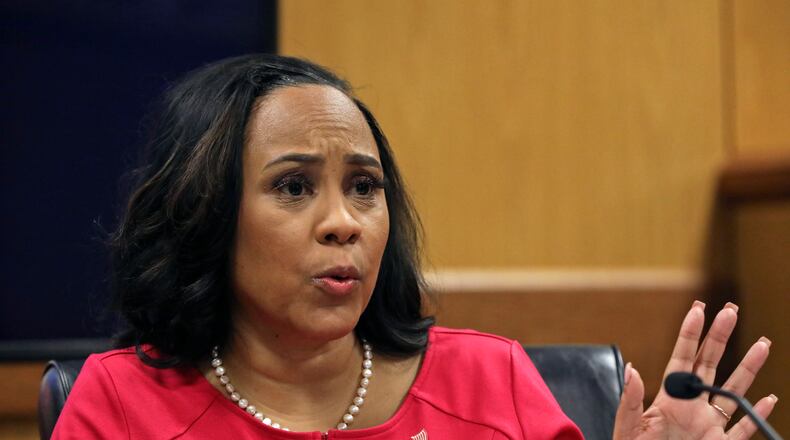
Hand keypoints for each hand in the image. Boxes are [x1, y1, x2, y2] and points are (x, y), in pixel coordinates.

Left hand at [613, 301, 777, 439]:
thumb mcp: (628, 427)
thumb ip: (631, 400)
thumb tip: (632, 368)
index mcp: (669, 398)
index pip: (682, 359)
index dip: (690, 335)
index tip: (699, 309)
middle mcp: (692, 407)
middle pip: (710, 364)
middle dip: (721, 338)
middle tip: (731, 311)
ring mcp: (708, 426)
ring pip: (734, 391)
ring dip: (748, 368)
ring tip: (762, 344)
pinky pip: (743, 429)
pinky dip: (757, 415)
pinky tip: (769, 397)